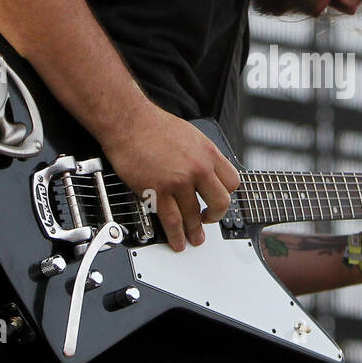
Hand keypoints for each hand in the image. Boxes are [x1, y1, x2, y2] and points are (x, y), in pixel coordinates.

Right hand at [99, 103, 240, 251]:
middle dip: (216, 216)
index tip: (219, 200)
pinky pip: (171, 220)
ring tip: (195, 239)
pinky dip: (176, 234)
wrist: (129, 122)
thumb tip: (206, 171)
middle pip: (220, 202)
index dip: (226, 194)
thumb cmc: (154, 125)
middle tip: (209, 220)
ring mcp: (179, 182)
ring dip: (195, 231)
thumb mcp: (191, 135)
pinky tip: (178, 240)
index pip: (231, 182)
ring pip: (195, 216)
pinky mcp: (158, 191)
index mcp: (208, 153)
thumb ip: (201, 155)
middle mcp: (198, 168)